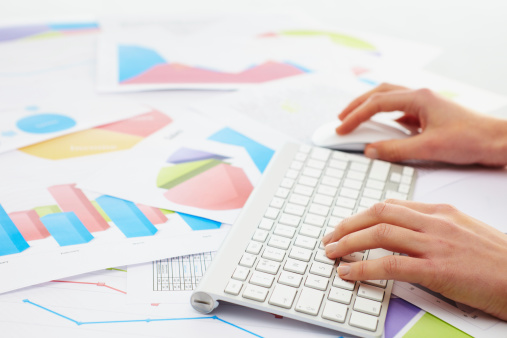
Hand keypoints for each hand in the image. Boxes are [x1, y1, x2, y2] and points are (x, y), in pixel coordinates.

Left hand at [322, 199, 506, 320]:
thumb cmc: (497, 259)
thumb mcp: (463, 231)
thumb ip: (432, 227)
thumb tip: (402, 233)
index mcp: (440, 212)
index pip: (391, 205)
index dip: (363, 215)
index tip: (348, 225)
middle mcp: (434, 222)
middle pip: (378, 214)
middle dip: (348, 224)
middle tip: (330, 237)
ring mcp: (435, 244)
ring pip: (379, 234)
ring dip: (348, 243)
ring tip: (331, 252)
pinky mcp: (437, 270)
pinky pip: (389, 264)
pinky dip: (363, 267)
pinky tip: (348, 272)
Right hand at [337, 83, 506, 165]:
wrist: (496, 141)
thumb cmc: (470, 139)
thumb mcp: (428, 148)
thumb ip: (395, 149)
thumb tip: (370, 151)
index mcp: (418, 98)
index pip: (376, 103)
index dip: (355, 116)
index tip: (341, 128)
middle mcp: (419, 96)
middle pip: (379, 93)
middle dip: (356, 105)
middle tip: (341, 119)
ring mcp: (424, 104)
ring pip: (388, 99)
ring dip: (369, 107)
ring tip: (355, 119)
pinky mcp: (428, 114)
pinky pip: (400, 111)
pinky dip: (385, 117)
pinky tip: (381, 129)